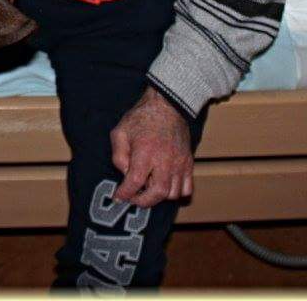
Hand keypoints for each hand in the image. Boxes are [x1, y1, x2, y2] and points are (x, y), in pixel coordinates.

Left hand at [109, 86, 193, 207]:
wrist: (167, 105)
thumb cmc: (141, 117)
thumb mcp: (120, 132)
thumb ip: (118, 156)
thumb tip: (125, 174)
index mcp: (145, 152)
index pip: (135, 183)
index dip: (125, 194)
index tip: (118, 197)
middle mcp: (164, 161)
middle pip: (157, 194)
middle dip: (142, 201)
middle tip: (133, 197)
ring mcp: (179, 163)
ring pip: (173, 194)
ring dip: (159, 196)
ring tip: (148, 188)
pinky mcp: (188, 163)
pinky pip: (187, 188)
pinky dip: (177, 192)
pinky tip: (165, 184)